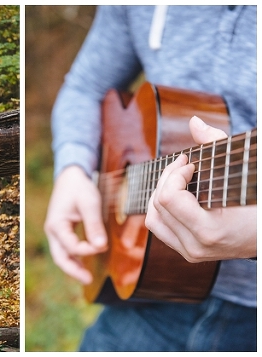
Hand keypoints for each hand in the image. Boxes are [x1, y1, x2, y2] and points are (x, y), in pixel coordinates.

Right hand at [44, 165, 107, 283]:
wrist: (71, 177)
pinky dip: (74, 259)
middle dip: (73, 270)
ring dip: (73, 267)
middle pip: (60, 257)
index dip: (88, 250)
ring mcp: (56, 232)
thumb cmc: (79, 188)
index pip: (72, 246)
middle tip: (88, 280)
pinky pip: (66, 250)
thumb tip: (101, 247)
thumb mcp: (89, 203)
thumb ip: (94, 225)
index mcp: (56, 224)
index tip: (103, 245)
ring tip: (87, 278)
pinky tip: (84, 266)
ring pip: (62, 255)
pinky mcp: (62, 232)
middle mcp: (53, 231)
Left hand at [145, 116, 256, 261]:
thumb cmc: (259, 200)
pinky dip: (164, 208)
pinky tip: (180, 194)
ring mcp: (190, 253)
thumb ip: (216, 143)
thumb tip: (193, 121)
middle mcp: (195, 247)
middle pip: (157, 206)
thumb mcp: (243, 170)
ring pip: (153, 219)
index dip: (174, 174)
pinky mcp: (187, 253)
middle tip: (184, 165)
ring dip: (162, 193)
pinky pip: (160, 227)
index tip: (190, 162)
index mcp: (209, 231)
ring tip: (179, 179)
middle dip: (167, 179)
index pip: (168, 198)